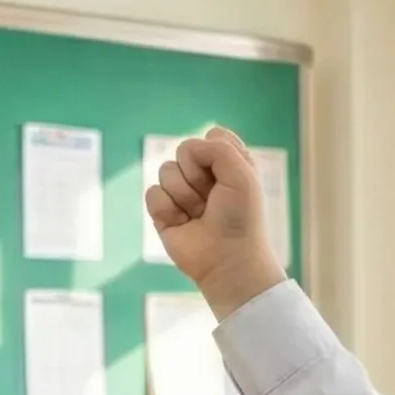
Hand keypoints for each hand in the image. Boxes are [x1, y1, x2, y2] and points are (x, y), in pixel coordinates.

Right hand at [146, 126, 284, 318]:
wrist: (228, 258)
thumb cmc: (241, 217)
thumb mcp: (242, 173)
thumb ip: (217, 147)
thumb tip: (187, 150)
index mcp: (227, 163)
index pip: (212, 136)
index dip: (216, 153)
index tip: (230, 176)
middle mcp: (204, 176)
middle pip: (184, 150)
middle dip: (198, 175)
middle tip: (213, 199)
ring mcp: (181, 193)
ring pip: (166, 170)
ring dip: (185, 194)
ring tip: (200, 214)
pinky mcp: (163, 212)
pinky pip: (153, 193)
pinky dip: (168, 208)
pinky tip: (183, 224)